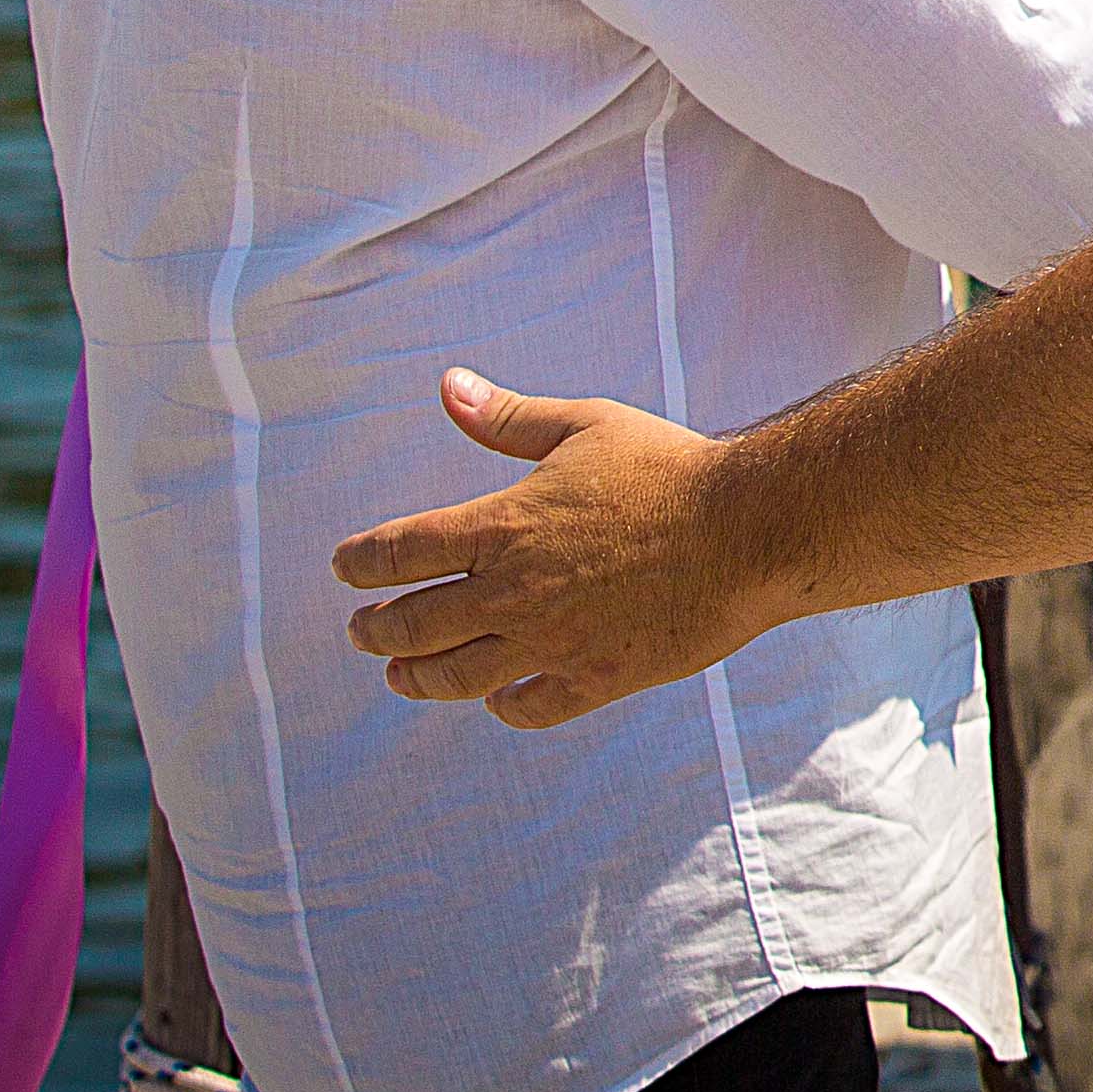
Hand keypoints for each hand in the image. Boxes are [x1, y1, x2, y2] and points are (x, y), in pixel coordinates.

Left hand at [336, 369, 770, 729]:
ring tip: (401, 675)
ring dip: (417, 677)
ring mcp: (551, 642)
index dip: (361, 561)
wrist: (747, 528)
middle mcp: (513, 593)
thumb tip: (447, 385)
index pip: (400, 551)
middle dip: (375, 628)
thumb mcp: (585, 426)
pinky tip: (497, 697)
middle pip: (413, 624)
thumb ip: (508, 419)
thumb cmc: (667, 467)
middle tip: (361, 630)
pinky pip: (528, 706)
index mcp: (503, 526)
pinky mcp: (595, 678)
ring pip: (456, 677)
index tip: (345, 566)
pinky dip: (502, 704)